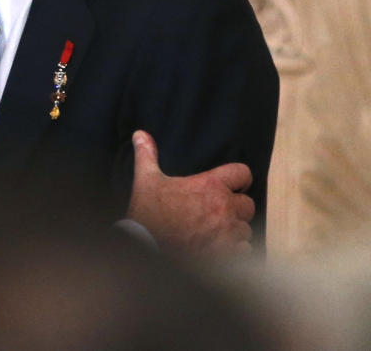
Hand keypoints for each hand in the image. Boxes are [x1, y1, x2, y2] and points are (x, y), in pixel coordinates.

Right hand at [126, 130, 254, 254]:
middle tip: (218, 214)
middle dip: (236, 209)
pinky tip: (218, 249)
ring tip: (216, 234)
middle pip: (248, 205)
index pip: (243, 174)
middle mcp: (224, 207)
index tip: (232, 187)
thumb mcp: (146, 179)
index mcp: (210, 185)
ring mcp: (227, 232)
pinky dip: (234, 250)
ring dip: (234, 232)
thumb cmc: (148, 211)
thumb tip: (140, 134)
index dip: (239, 179)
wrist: (146, 245)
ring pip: (245, 230)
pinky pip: (243, 250)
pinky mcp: (226, 253)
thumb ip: (147, 155)